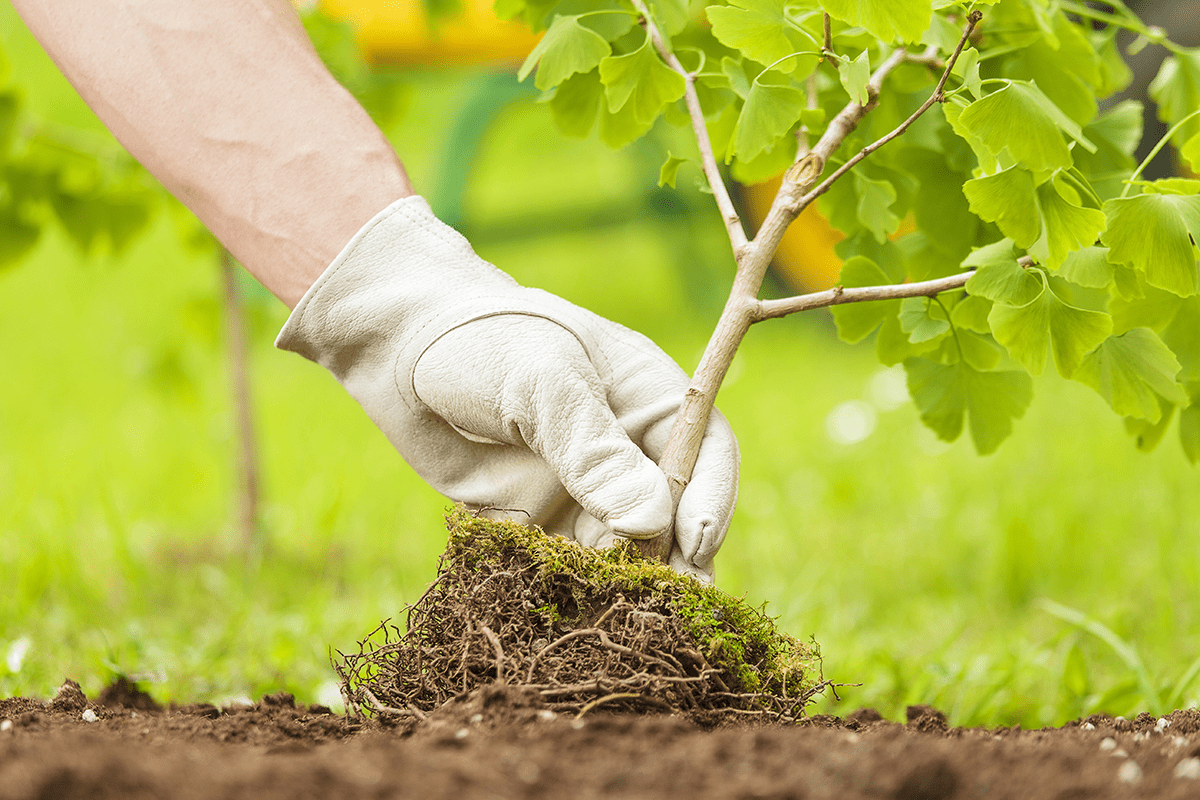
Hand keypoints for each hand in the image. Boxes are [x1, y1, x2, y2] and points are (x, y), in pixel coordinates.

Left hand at [277, 196, 738, 580]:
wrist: (398, 352)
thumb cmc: (480, 342)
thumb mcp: (542, 382)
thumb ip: (593, 450)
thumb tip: (650, 524)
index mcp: (651, 400)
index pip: (708, 454)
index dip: (709, 501)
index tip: (693, 545)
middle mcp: (628, 452)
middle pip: (675, 516)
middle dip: (674, 560)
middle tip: (666, 605)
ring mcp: (585, 493)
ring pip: (627, 553)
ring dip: (628, 587)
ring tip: (621, 619)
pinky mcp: (540, 526)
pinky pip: (571, 570)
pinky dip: (576, 595)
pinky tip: (571, 618)